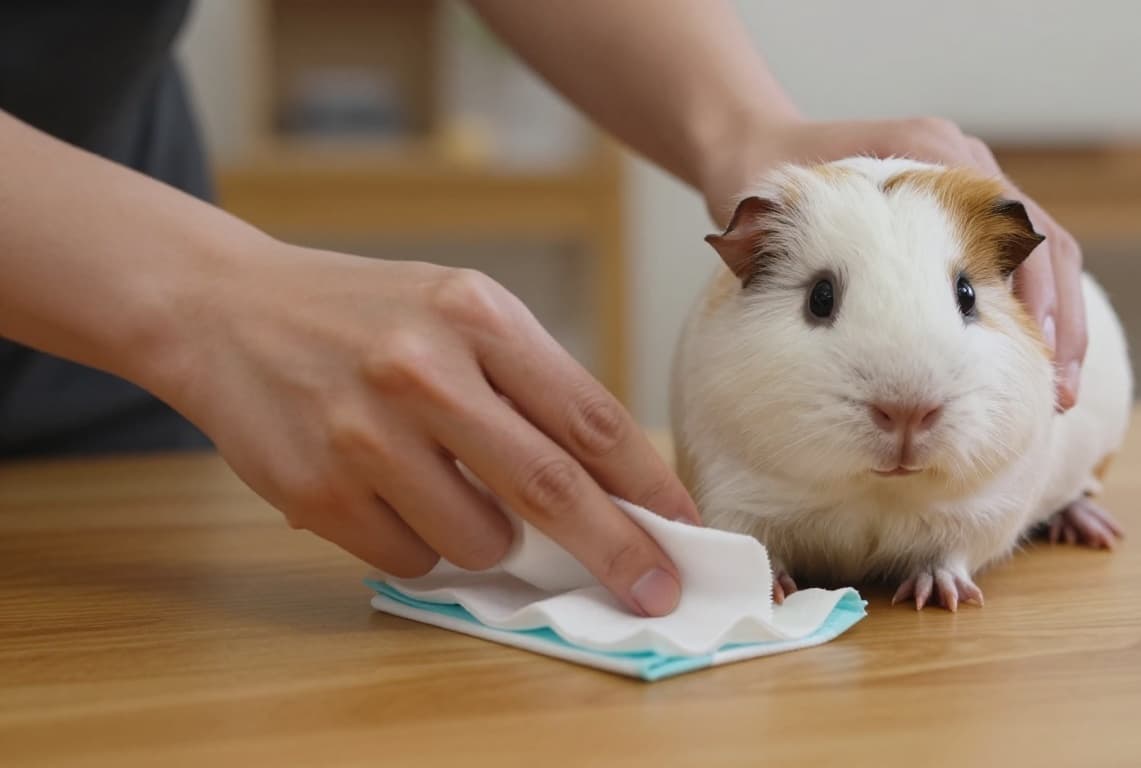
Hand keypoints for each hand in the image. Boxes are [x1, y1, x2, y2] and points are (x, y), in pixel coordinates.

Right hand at [151, 241, 697, 615]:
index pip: (590, 417)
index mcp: (477, 315)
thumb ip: (534, 386)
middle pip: (553, 487)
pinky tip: (387, 490)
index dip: (649, 485)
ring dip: (489, 537)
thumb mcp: (459, 312)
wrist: (228, 311)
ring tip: (445, 482)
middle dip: (617, 549)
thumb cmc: (368, 317)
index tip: (687, 528)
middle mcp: (424, 370)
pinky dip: (420, 544)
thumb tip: (616, 489)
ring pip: (480, 539)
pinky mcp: (318, 489)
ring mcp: (365, 433)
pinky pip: (411, 560)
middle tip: (655, 590)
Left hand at [699, 117, 1086, 409]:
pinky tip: (1032, 369)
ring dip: (1057, 323)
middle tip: (1058, 392)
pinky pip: (1021, 264)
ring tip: (1056, 393)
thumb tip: (784, 283)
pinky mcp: (967, 216)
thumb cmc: (763, 182)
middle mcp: (961, 161)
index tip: (1034, 346)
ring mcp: (972, 184)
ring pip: (1044, 255)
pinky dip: (1034, 314)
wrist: (759, 150)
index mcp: (930, 150)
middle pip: (1045, 240)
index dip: (1033, 286)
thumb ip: (784, 239)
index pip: (1011, 218)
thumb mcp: (770, 210)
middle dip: (1059, 320)